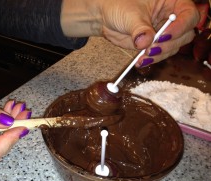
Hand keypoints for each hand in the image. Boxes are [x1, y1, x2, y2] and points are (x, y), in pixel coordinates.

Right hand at [0, 94, 30, 161]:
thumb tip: (8, 121)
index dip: (9, 140)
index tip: (21, 126)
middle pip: (0, 147)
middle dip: (14, 129)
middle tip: (25, 112)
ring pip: (1, 140)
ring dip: (13, 124)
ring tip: (19, 108)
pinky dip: (6, 124)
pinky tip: (11, 111)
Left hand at [61, 0, 199, 66]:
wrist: (106, 17)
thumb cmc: (119, 5)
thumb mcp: (130, 14)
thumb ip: (139, 28)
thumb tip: (146, 41)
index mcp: (172, 2)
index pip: (188, 15)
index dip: (180, 26)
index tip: (164, 35)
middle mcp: (172, 18)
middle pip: (185, 35)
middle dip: (168, 44)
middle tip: (151, 48)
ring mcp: (164, 33)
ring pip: (173, 47)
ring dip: (159, 55)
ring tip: (143, 56)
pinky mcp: (155, 44)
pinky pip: (160, 54)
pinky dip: (152, 59)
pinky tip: (141, 61)